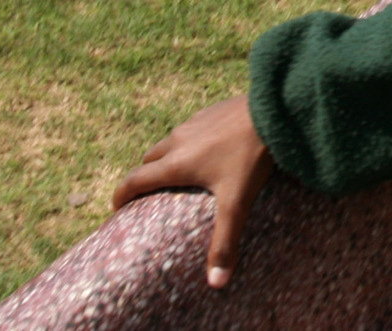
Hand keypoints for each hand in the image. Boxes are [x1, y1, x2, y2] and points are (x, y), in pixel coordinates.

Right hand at [112, 93, 274, 288]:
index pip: (135, 179)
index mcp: (176, 163)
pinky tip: (209, 147)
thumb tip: (216, 283)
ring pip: (170, 141)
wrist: (275, 109)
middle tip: (150, 193)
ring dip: (167, 156)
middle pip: (150, 159)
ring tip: (179, 172)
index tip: (116, 207)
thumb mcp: (237, 202)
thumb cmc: (252, 157)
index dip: (121, 194)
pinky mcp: (213, 110)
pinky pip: (193, 127)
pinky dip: (190, 140)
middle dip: (145, 175)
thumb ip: (224, 241)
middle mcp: (179, 140)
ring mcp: (196, 120)